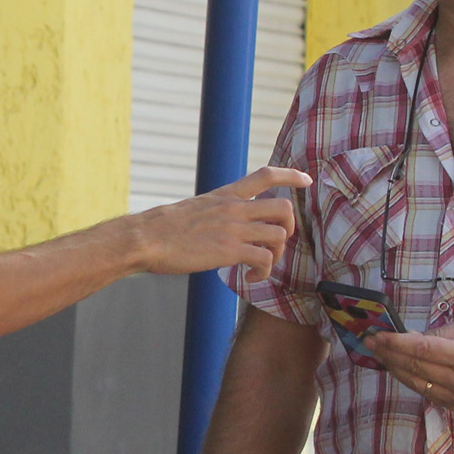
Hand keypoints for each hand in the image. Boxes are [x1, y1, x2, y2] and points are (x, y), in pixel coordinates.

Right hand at [135, 167, 310, 278]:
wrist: (146, 238)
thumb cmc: (162, 228)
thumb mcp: (194, 209)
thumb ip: (215, 212)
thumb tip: (220, 224)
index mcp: (225, 195)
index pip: (265, 175)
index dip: (291, 175)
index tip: (306, 180)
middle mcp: (234, 208)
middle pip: (284, 207)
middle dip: (290, 227)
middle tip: (276, 243)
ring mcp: (233, 229)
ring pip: (279, 235)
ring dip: (277, 255)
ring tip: (260, 267)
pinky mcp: (230, 251)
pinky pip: (264, 260)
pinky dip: (264, 273)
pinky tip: (250, 278)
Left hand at [368, 317, 453, 410]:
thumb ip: (438, 333)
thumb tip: (407, 337)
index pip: (421, 349)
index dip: (394, 343)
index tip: (376, 335)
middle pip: (413, 367)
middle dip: (388, 353)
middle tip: (369, 341)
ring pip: (414, 382)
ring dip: (393, 367)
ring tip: (378, 353)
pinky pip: (424, 392)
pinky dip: (408, 378)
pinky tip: (397, 366)